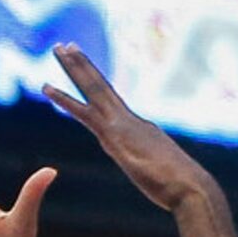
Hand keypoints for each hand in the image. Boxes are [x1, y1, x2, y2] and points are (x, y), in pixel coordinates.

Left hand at [44, 43, 218, 214]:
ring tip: (58, 48)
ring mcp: (122, 125)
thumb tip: (166, 177)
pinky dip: (64, 99)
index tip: (86, 72)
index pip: (113, 103)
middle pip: (101, 87)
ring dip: (74, 68)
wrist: (190, 188)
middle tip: (66, 46)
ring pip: (93, 89)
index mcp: (140, 129)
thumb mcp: (165, 177)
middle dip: (83, 66)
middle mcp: (130, 120)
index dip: (98, 86)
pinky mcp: (114, 136)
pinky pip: (84, 112)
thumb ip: (159, 172)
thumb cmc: (183, 190)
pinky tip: (47, 88)